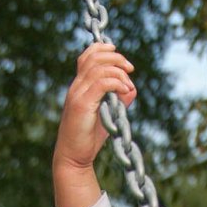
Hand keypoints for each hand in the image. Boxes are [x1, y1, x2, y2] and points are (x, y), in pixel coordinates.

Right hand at [54, 43, 136, 171]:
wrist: (73, 156)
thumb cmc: (89, 137)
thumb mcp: (108, 114)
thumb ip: (118, 100)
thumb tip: (132, 88)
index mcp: (79, 86)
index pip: (87, 57)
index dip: (103, 50)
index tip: (122, 60)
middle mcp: (76, 86)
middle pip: (93, 57)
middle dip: (115, 58)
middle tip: (130, 68)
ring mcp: (77, 94)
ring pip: (98, 68)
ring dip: (118, 72)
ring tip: (129, 85)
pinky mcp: (81, 104)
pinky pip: (100, 84)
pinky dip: (116, 83)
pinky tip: (125, 91)